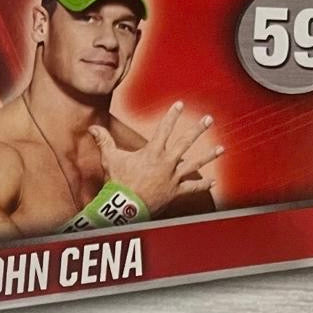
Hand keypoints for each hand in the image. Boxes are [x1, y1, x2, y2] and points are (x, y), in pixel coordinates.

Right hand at [88, 103, 221, 217]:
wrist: (125, 208)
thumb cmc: (118, 183)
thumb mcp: (110, 160)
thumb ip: (104, 142)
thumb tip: (92, 128)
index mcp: (153, 152)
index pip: (164, 128)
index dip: (172, 115)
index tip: (181, 104)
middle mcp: (166, 162)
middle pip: (186, 143)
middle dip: (198, 130)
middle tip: (209, 119)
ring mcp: (173, 178)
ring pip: (195, 164)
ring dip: (208, 155)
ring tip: (221, 148)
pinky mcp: (175, 192)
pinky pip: (192, 188)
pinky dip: (202, 186)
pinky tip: (213, 182)